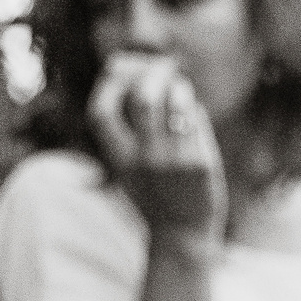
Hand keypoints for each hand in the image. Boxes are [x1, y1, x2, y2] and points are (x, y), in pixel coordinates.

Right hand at [89, 51, 227, 243]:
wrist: (181, 235)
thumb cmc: (154, 193)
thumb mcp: (127, 166)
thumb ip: (126, 131)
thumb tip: (134, 72)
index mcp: (118, 158)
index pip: (101, 110)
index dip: (108, 83)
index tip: (119, 68)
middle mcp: (142, 157)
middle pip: (143, 97)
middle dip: (152, 73)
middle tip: (163, 66)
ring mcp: (173, 160)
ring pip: (176, 103)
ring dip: (178, 86)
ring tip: (180, 88)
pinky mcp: (199, 163)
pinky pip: (196, 120)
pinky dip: (193, 109)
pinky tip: (192, 111)